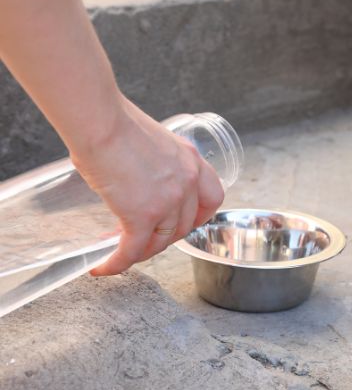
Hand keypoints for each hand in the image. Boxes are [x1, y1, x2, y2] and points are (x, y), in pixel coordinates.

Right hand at [69, 98, 223, 275]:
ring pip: (161, 241)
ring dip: (142, 252)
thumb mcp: (154, 141)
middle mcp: (188, 182)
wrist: (101, 122)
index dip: (199, 217)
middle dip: (163, 237)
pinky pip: (132, 250)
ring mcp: (168, 200)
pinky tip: (104, 267)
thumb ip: (156, 163)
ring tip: (121, 252)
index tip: (183, 223)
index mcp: (192, 161)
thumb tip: (137, 178)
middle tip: (142, 238)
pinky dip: (118, 263)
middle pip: (184, 225)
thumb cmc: (116, 124)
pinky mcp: (142, 214)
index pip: (212, 198)